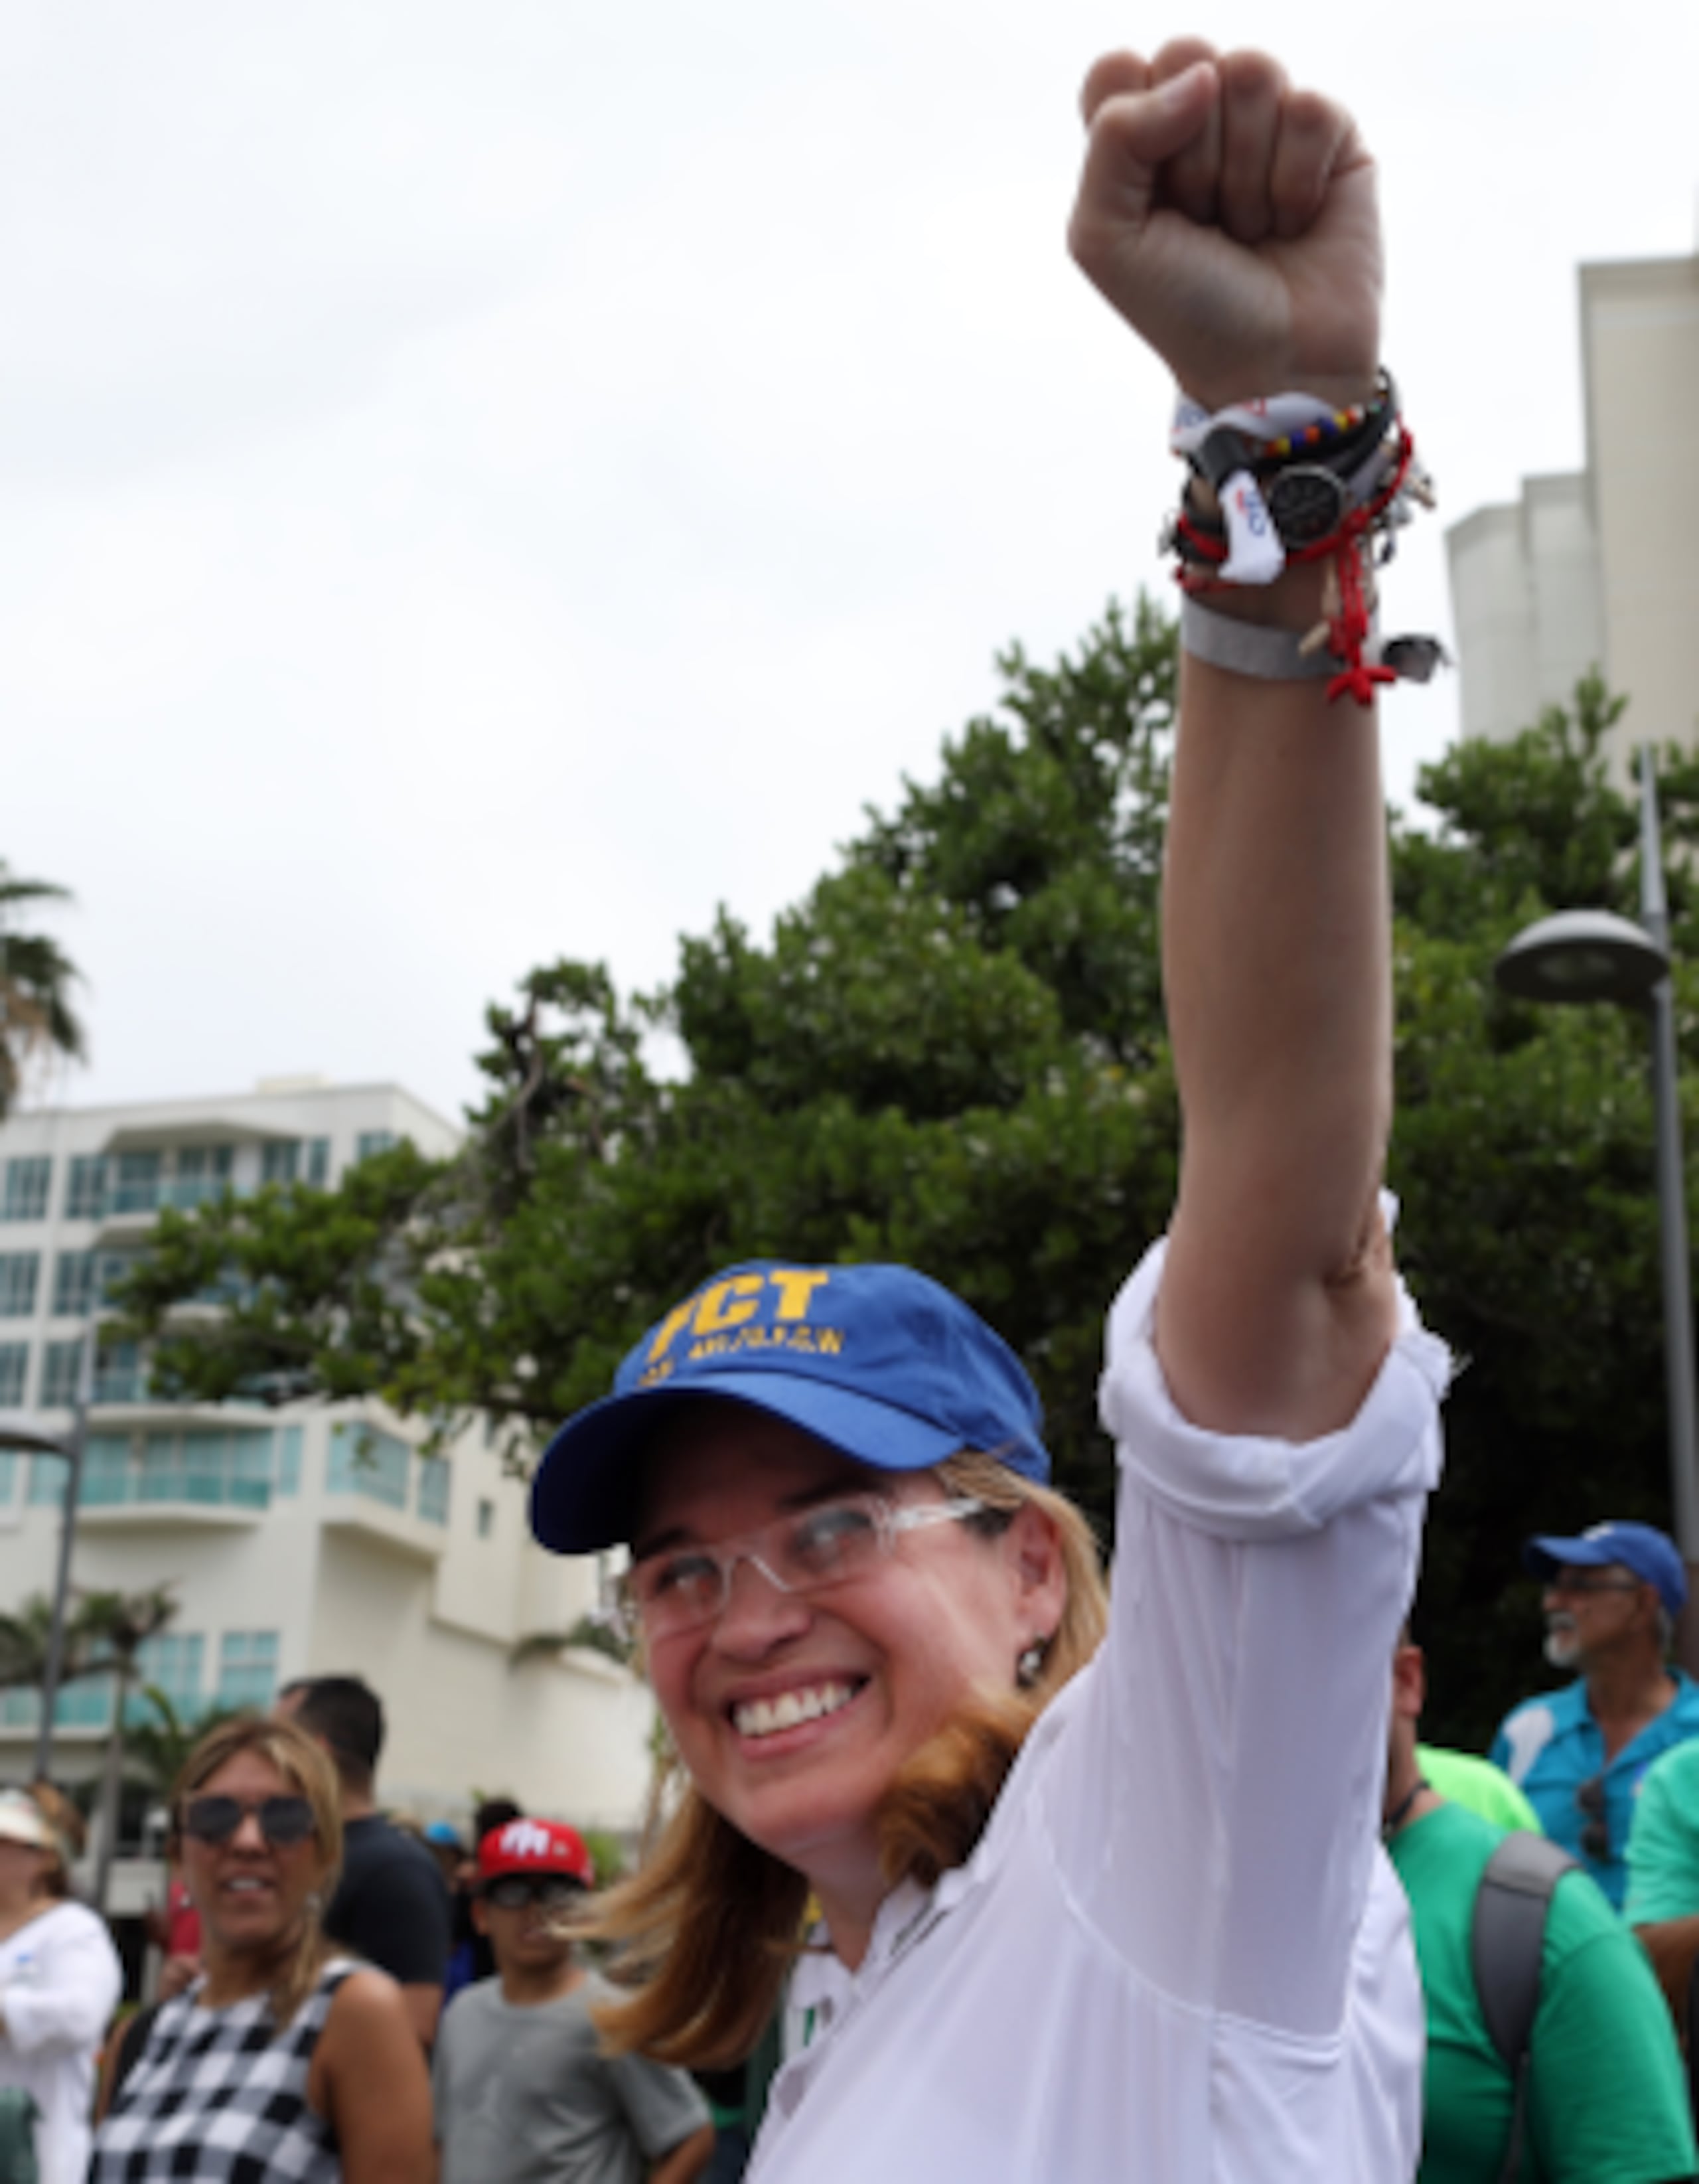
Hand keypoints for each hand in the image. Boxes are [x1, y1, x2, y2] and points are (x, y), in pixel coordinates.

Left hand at [1068, 43, 1379, 411]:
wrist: (1270, 365)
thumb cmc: (1182, 308)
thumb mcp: (1103, 237)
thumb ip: (1114, 138)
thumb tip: (1201, 75)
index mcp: (1137, 136)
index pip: (1117, 66)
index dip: (1130, 125)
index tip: (1147, 198)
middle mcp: (1201, 116)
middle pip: (1187, 55)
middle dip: (1191, 154)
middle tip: (1202, 219)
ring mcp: (1269, 120)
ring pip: (1252, 70)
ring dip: (1243, 174)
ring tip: (1249, 228)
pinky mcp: (1333, 134)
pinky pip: (1311, 107)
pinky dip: (1295, 182)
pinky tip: (1294, 224)